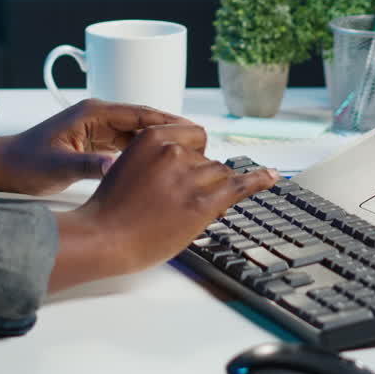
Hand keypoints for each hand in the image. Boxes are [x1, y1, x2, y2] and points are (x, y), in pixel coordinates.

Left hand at [0, 99, 191, 196]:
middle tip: (200, 144)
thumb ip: (89, 166)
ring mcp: (95, 127)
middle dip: (170, 131)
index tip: (193, 130)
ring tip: (186, 155)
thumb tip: (117, 166)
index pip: (139, 113)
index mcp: (92, 113)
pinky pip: (124, 143)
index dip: (168, 121)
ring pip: (136, 132)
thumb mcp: (58, 168)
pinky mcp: (92, 140)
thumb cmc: (24, 164)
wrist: (1, 167)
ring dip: (158, 141)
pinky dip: (142, 151)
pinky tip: (158, 163)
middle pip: (142, 119)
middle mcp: (97, 115)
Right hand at [48, 123, 278, 290]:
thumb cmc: (112, 209)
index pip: (196, 135)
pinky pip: (239, 187)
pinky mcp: (202, 203)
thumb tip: (190, 165)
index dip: (197, 154)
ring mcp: (190, 177)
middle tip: (178, 203)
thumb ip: (158, 159)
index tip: (195, 168)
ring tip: (184, 212)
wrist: (103, 237)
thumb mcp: (129, 166)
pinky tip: (271, 177)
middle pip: (208, 160)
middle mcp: (174, 151)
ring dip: (212, 192)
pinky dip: (259, 181)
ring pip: (220, 177)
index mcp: (153, 138)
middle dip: (202, 179)